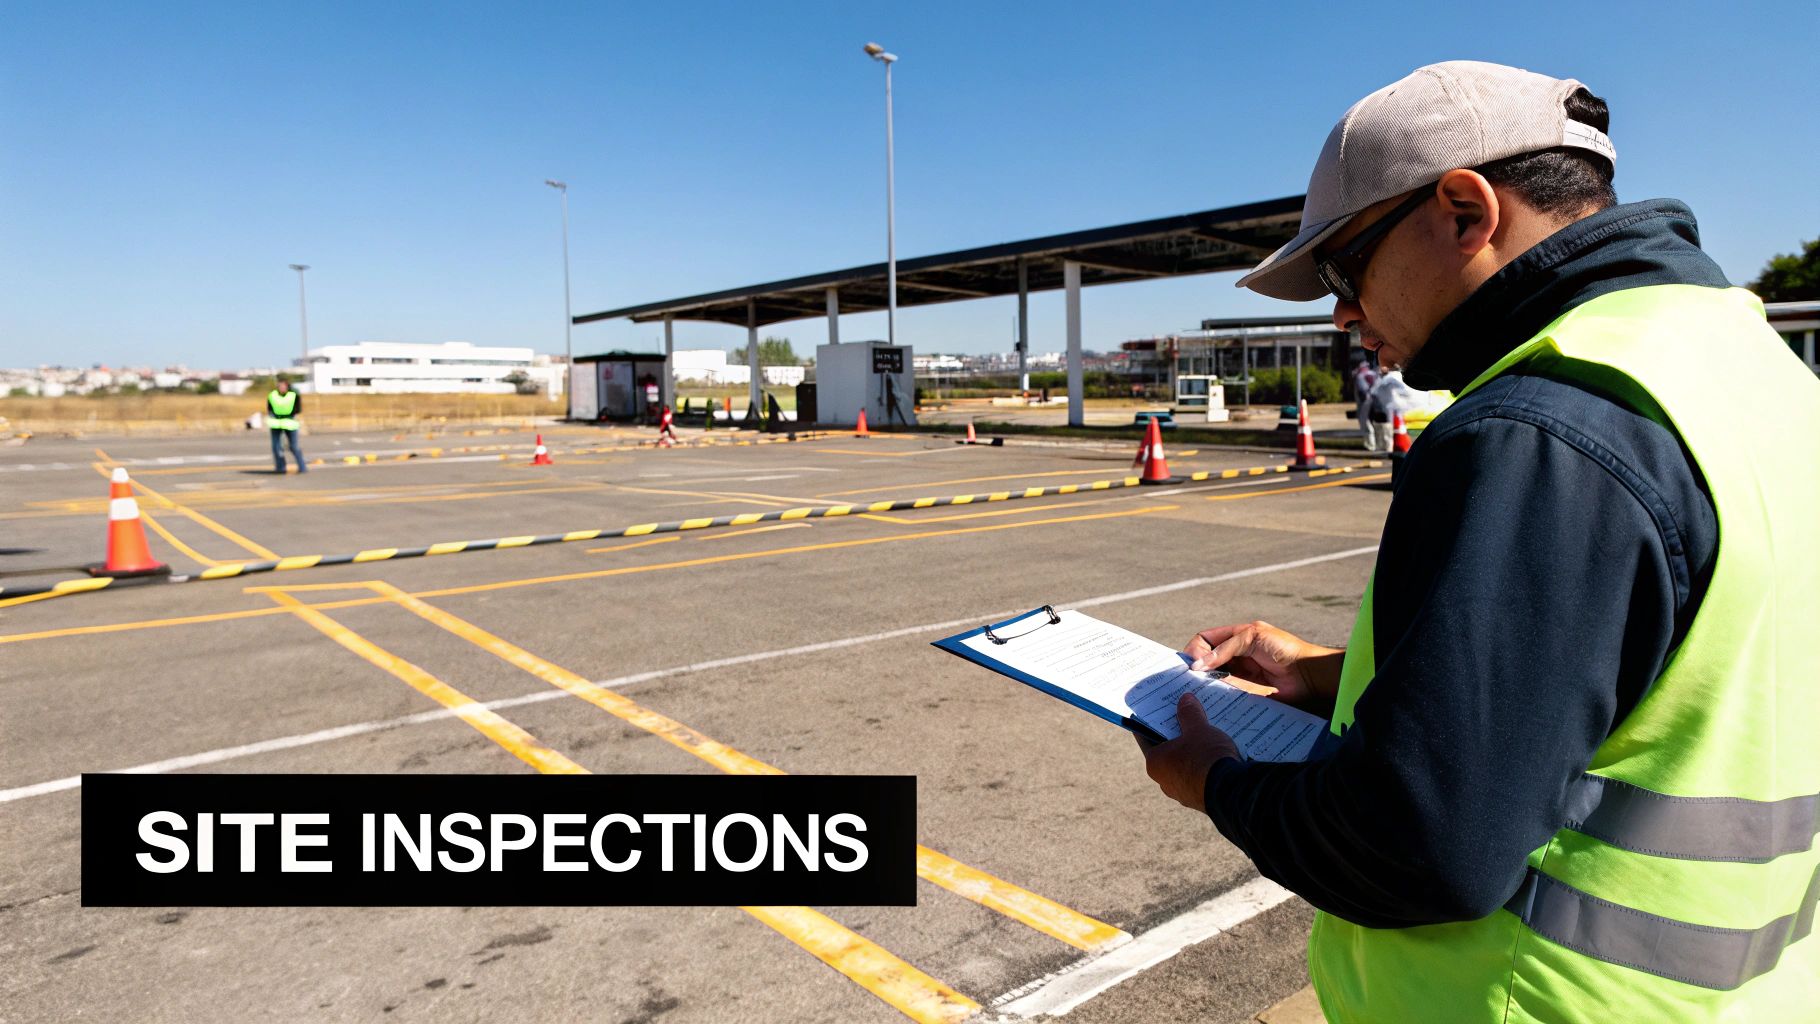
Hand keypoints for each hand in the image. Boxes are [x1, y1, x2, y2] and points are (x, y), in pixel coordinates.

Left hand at [1138, 692, 1239, 809]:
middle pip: (1167, 753)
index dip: (1151, 723)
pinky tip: (1216, 756)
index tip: (1156, 713)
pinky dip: (1205, 767)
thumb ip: (1189, 713)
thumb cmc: (1205, 756)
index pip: (1145, 738)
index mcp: (1155, 763)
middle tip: (1184, 720)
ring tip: (1205, 736)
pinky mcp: (1200, 800)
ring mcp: (1182, 793)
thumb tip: (1185, 699)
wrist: (1231, 792)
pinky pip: (1199, 778)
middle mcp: (1164, 781)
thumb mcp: (1198, 728)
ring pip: (1184, 767)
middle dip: (1176, 737)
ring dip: (1192, 754)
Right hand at [1183, 620, 1343, 716]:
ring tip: (1200, 687)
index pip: (1206, 639)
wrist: (1307, 674)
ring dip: (1205, 681)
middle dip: (1197, 666)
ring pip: (1213, 677)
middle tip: (1191, 677)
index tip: (1192, 663)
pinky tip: (1214, 695)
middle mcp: (1235, 655)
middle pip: (1206, 659)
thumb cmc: (1283, 649)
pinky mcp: (1245, 691)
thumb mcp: (1251, 638)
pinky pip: (1225, 691)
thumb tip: (1197, 666)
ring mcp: (1240, 673)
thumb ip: (1225, 649)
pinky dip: (1217, 693)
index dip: (1195, 649)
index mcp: (1237, 636)